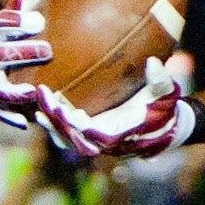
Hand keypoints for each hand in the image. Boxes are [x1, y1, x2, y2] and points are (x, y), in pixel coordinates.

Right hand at [0, 0, 66, 128]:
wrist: (47, 48)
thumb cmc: (44, 21)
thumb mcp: (44, 1)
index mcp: (2, 31)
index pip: (1, 26)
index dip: (15, 22)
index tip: (38, 21)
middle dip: (18, 51)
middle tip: (47, 49)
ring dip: (12, 90)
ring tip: (32, 92)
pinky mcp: (7, 100)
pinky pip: (4, 111)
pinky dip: (13, 116)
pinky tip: (27, 121)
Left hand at [35, 57, 188, 157]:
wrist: (159, 124)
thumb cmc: (162, 107)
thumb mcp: (165, 92)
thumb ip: (161, 79)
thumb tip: (153, 62)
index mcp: (124, 134)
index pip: (101, 137)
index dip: (86, 128)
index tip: (75, 113)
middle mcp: (105, 142)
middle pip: (76, 139)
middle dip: (60, 122)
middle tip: (47, 102)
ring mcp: (93, 140)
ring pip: (66, 139)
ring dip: (52, 125)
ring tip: (39, 107)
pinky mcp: (86, 135)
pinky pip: (64, 134)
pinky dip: (52, 124)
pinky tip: (40, 110)